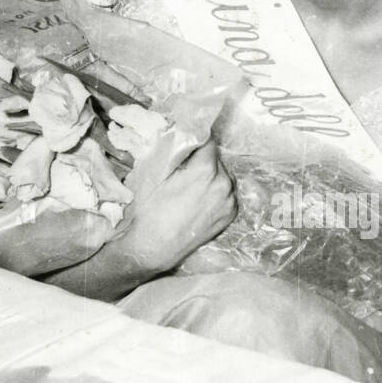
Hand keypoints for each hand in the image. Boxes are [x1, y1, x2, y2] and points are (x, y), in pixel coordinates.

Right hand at [110, 142, 235, 274]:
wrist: (155, 247)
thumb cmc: (151, 210)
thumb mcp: (158, 173)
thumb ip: (175, 152)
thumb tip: (182, 136)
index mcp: (205, 170)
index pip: (208, 141)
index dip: (197, 138)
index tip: (189, 138)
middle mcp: (223, 184)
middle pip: (216, 158)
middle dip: (203, 158)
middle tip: (186, 164)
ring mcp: (229, 201)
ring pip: (223, 175)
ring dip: (212, 174)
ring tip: (193, 183)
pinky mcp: (230, 214)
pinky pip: (226, 193)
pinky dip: (216, 190)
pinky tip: (200, 197)